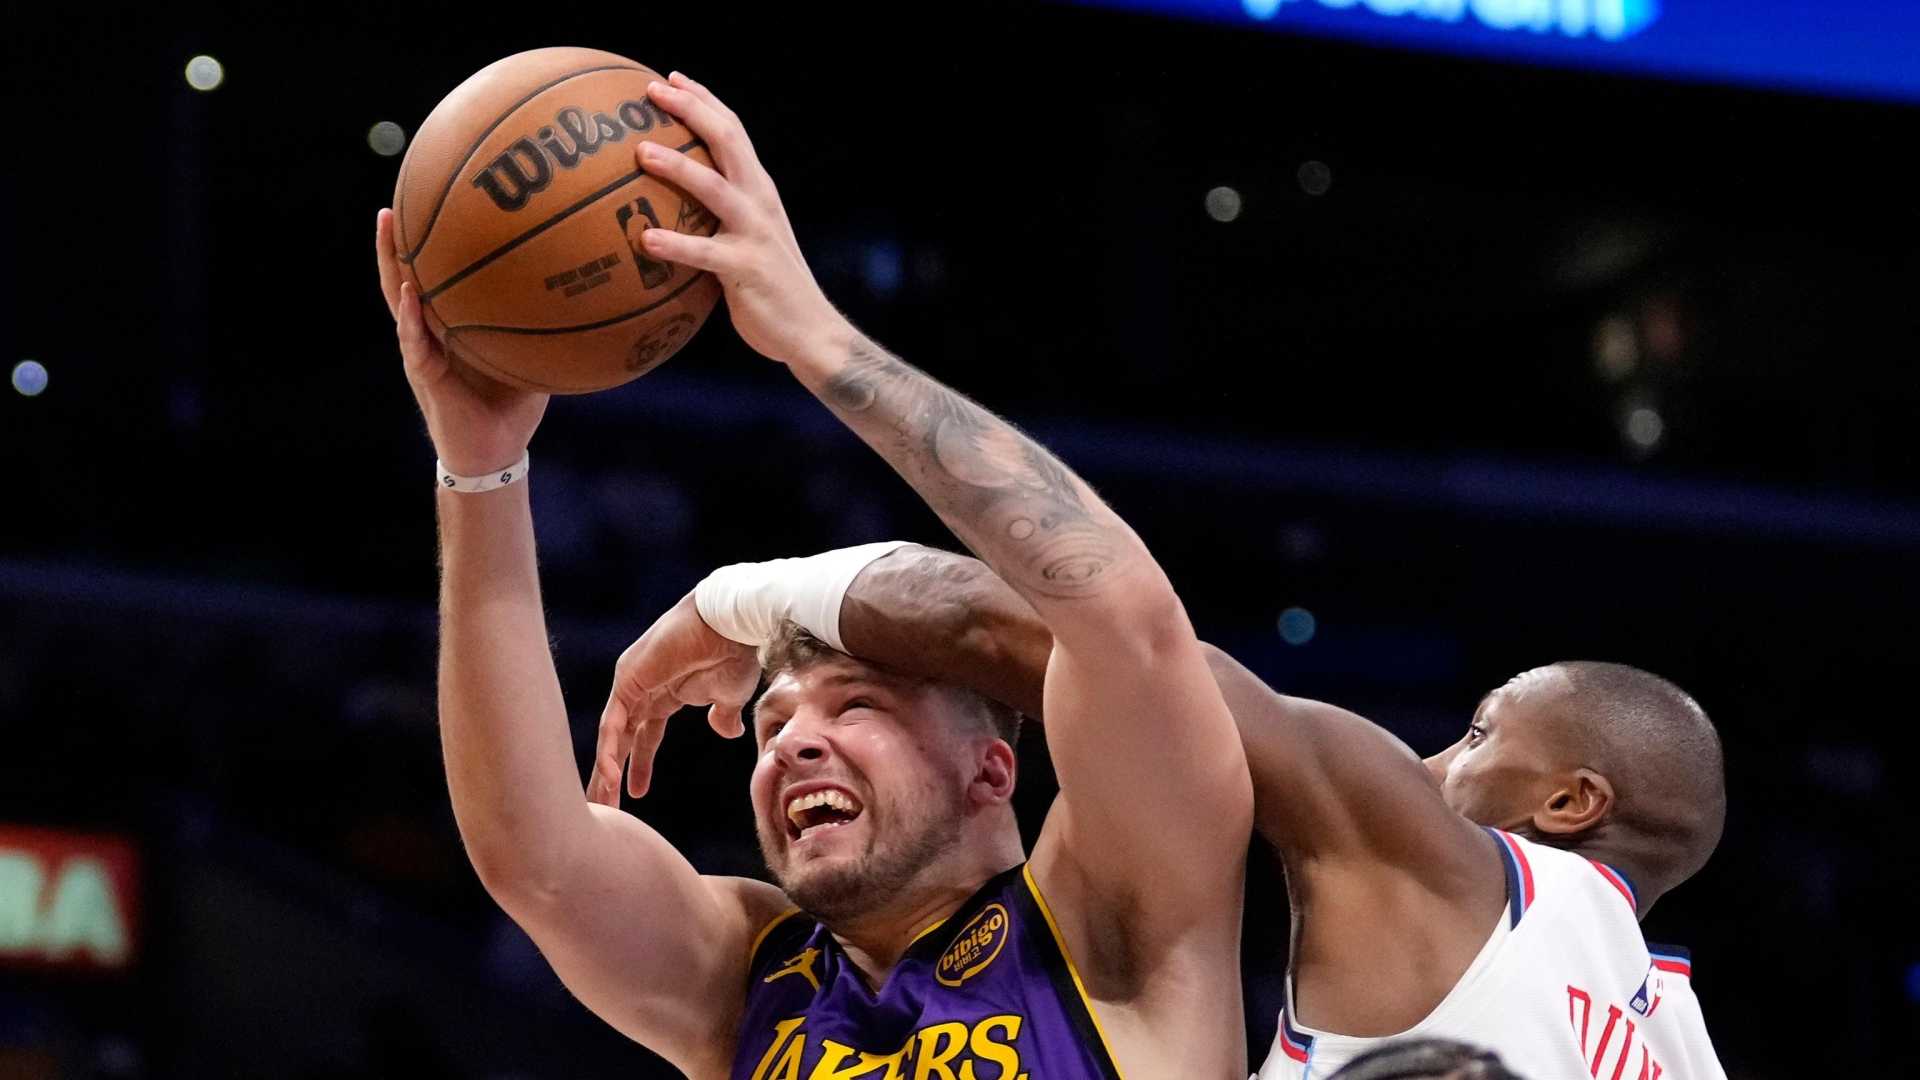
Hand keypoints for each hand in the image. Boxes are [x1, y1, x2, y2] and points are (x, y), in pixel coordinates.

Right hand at [375, 208, 548, 474]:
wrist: (496, 453)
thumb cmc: (512, 406)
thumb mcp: (532, 357)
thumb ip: (543, 328)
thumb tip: (580, 293)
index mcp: (450, 326)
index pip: (435, 278)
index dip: (427, 247)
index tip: (427, 205)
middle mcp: (430, 333)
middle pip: (406, 278)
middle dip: (397, 242)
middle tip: (394, 203)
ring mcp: (422, 351)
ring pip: (397, 299)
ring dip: (390, 262)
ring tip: (387, 224)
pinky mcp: (425, 375)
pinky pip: (414, 341)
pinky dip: (411, 316)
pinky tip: (408, 292)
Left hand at [589, 591, 762, 804]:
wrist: (733, 627)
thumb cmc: (735, 655)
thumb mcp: (730, 696)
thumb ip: (724, 715)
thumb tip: (727, 731)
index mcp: (669, 695)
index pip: (647, 736)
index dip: (640, 765)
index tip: (636, 794)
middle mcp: (646, 690)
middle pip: (622, 738)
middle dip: (612, 773)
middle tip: (604, 807)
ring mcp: (633, 683)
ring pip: (613, 734)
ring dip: (606, 769)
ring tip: (605, 803)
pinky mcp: (628, 679)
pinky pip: (613, 722)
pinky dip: (608, 749)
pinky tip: (608, 776)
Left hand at [631, 73, 849, 365]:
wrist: (810, 331)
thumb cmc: (769, 290)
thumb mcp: (747, 242)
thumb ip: (716, 220)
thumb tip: (664, 213)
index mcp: (758, 190)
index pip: (732, 131)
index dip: (702, 101)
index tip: (669, 79)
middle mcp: (759, 201)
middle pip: (727, 140)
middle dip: (691, 110)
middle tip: (651, 91)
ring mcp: (755, 233)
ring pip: (715, 187)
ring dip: (678, 167)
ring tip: (641, 153)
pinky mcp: (747, 268)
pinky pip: (705, 253)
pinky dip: (675, 245)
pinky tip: (644, 240)